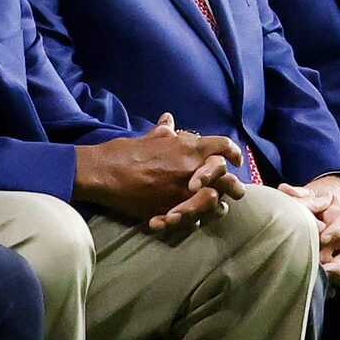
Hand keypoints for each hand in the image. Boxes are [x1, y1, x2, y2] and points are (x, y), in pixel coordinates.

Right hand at [75, 113, 246, 231]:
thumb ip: (164, 133)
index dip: (233, 152)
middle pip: (228, 180)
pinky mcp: (171, 211)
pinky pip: (195, 220)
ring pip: (215, 204)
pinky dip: (196, 220)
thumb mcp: (148, 138)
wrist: (103, 173)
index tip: (236, 159)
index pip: (223, 146)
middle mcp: (192, 171)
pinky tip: (193, 219)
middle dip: (234, 185)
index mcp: (189, 148)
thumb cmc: (123, 152)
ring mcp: (183, 193)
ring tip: (216, 208)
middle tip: (235, 190)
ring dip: (217, 206)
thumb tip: (169, 120)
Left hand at [293, 173, 339, 283]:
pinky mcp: (329, 271)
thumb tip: (285, 190)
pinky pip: (335, 284)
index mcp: (339, 218)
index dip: (338, 231)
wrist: (313, 211)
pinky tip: (313, 288)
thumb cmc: (310, 202)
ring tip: (321, 278)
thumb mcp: (306, 195)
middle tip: (324, 264)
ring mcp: (337, 257)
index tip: (323, 237)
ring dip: (337, 275)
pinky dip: (328, 288)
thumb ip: (298, 194)